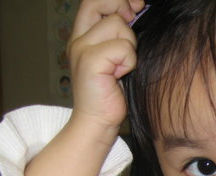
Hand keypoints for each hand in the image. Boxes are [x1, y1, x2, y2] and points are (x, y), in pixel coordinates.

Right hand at [25, 0, 143, 175]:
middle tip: (133, 20)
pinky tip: (120, 76)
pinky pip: (123, 48)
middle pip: (99, 1)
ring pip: (118, 26)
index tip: (135, 5)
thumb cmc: (111, 94)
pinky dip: (129, 62)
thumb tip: (137, 10)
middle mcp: (78, 39)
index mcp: (82, 35)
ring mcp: (81, 49)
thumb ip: (120, 36)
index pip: (94, 0)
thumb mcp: (116, 59)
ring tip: (122, 67)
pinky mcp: (90, 61)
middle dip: (122, 7)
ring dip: (130, 46)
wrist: (97, 123)